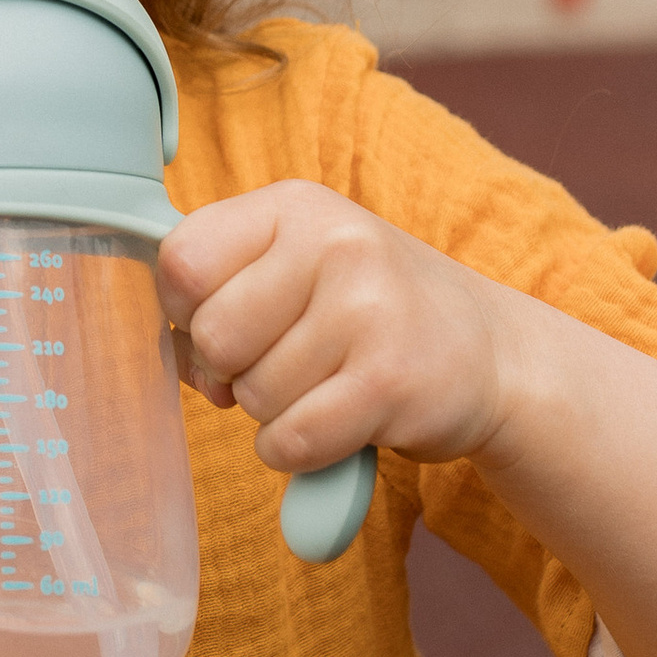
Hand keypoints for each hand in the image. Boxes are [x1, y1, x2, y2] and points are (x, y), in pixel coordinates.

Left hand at [158, 182, 519, 481]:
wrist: (490, 353)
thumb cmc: (371, 312)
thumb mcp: (303, 262)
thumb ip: (226, 281)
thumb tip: (166, 343)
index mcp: (295, 206)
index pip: (181, 260)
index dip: (184, 311)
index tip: (223, 323)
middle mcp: (335, 243)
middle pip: (212, 335)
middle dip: (232, 371)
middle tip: (281, 365)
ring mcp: (367, 310)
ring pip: (252, 396)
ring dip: (276, 411)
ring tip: (330, 383)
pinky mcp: (389, 382)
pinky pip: (289, 441)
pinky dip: (299, 450)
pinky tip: (339, 422)